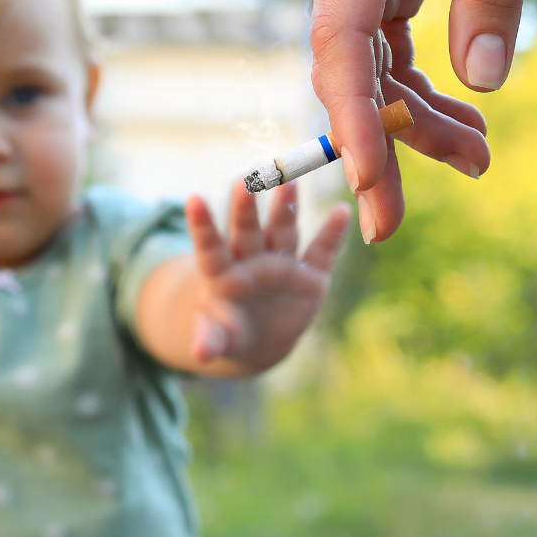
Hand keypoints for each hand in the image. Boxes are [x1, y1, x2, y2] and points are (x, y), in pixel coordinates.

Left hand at [184, 181, 350, 370]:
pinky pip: (322, 251)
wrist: (259, 339)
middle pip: (247, 230)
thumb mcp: (218, 337)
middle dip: (246, 209)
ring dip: (286, 207)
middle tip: (245, 181)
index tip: (193, 199)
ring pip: (282, 230)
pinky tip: (343, 212)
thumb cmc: (229, 331)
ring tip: (289, 182)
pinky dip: (333, 233)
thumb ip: (210, 339)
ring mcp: (281, 264)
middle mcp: (251, 259)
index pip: (210, 245)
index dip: (202, 224)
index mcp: (223, 272)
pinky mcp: (310, 275)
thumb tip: (200, 355)